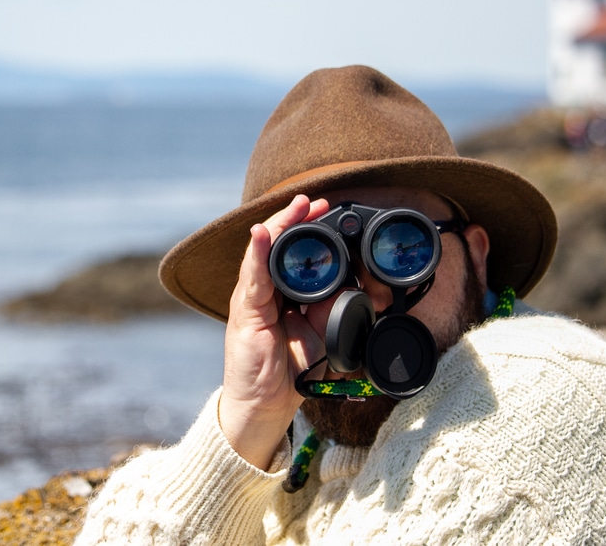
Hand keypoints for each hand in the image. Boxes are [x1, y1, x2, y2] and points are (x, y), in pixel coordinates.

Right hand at [217, 194, 329, 469]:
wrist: (266, 405)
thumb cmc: (290, 371)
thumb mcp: (322, 334)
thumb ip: (336, 310)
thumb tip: (359, 288)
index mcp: (282, 293)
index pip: (291, 251)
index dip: (306, 229)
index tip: (326, 210)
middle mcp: (263, 291)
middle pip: (275, 244)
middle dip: (294, 219)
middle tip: (314, 200)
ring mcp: (251, 299)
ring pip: (263, 253)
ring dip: (278, 226)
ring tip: (294, 205)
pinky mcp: (246, 312)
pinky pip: (251, 278)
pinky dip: (255, 254)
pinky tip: (260, 235)